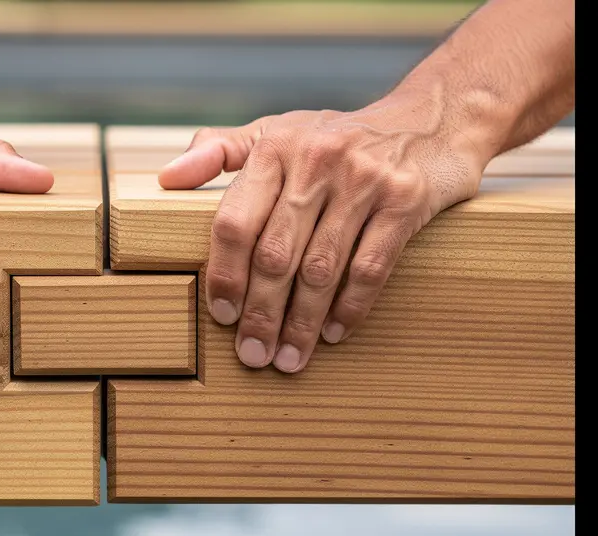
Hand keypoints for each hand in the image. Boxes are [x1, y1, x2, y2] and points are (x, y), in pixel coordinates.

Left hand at [158, 99, 488, 372]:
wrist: (432, 116)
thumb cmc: (336, 135)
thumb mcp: (276, 131)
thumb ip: (219, 152)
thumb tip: (165, 179)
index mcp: (274, 147)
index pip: (235, 222)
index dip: (224, 275)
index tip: (221, 316)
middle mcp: (315, 160)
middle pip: (275, 254)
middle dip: (261, 313)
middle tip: (253, 354)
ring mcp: (363, 179)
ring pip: (321, 268)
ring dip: (301, 323)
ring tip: (289, 358)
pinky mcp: (406, 199)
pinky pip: (370, 267)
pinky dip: (349, 307)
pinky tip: (333, 333)